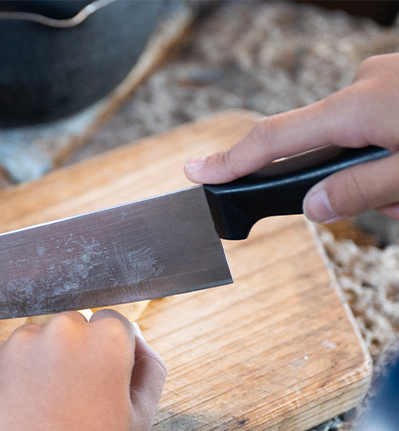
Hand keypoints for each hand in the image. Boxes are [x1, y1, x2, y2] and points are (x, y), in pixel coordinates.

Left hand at [0, 310, 166, 430]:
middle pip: (74, 328)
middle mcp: (62, 329)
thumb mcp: (140, 418)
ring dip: (41, 363)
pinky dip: (12, 376)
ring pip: (38, 341)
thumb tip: (135, 339)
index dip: (111, 358)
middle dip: (75, 355)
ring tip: (42, 414)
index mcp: (106, 338)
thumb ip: (148, 368)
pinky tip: (18, 413)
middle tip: (72, 406)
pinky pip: (6, 356)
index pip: (114, 324)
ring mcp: (20, 342)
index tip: (100, 388)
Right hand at [184, 53, 398, 222]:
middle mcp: (363, 87)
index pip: (273, 140)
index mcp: (357, 107)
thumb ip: (358, 191)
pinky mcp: (398, 85)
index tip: (197, 171)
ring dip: (382, 177)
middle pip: (325, 153)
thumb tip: (312, 206)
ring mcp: (384, 81)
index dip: (230, 160)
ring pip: (358, 147)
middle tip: (392, 199)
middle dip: (352, 186)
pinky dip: (395, 157)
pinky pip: (380, 130)